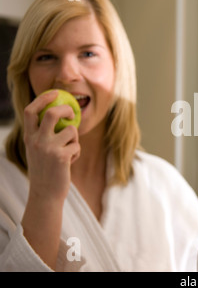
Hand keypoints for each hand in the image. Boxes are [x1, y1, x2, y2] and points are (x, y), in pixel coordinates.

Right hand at [21, 90, 80, 268]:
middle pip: (52, 114)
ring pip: (71, 130)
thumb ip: (43, 135)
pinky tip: (69, 162)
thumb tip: (59, 116)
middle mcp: (36, 141)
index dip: (42, 99)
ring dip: (75, 139)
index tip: (54, 93)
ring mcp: (48, 148)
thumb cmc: (45, 171)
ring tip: (69, 151)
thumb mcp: (38, 150)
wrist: (45, 194)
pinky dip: (77, 152)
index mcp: (29, 137)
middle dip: (65, 110)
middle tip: (71, 114)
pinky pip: (77, 146)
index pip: (30, 111)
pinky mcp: (62, 156)